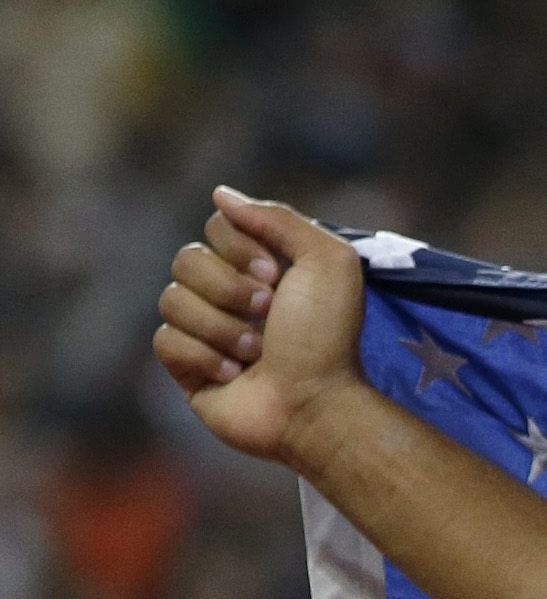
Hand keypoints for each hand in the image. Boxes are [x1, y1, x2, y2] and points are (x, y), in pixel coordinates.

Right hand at [152, 187, 372, 468]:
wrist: (318, 404)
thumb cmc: (329, 337)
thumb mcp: (328, 262)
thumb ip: (279, 218)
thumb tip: (220, 195)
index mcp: (261, 268)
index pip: (217, 227)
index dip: (239, 248)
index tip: (276, 275)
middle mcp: (230, 295)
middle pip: (186, 259)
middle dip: (229, 289)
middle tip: (269, 314)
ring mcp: (206, 331)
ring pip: (172, 300)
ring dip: (222, 327)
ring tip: (258, 353)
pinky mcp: (188, 368)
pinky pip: (165, 341)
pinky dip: (204, 357)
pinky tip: (235, 376)